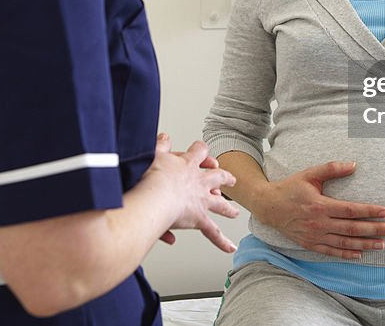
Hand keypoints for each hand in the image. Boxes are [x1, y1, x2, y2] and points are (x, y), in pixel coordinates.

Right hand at [147, 134, 239, 251]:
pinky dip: (222, 241)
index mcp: (188, 165)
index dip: (201, 151)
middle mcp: (199, 182)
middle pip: (217, 177)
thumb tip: (165, 137)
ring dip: (228, 208)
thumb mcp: (153, 154)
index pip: (200, 152)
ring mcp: (202, 201)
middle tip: (230, 179)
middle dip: (225, 178)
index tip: (201, 150)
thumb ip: (160, 145)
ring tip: (234, 212)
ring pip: (220, 204)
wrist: (153, 197)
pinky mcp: (199, 218)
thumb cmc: (150, 178)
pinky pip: (213, 232)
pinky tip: (230, 247)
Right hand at [253, 161, 384, 258]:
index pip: (351, 210)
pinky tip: (359, 254)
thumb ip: (331, 168)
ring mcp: (314, 236)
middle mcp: (319, 223)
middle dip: (375, 230)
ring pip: (345, 242)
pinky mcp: (309, 244)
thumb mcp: (309, 174)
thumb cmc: (290, 188)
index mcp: (320, 205)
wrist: (268, 206)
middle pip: (352, 228)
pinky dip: (346, 254)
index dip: (370, 211)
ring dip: (365, 244)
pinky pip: (331, 252)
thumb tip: (353, 165)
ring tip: (382, 244)